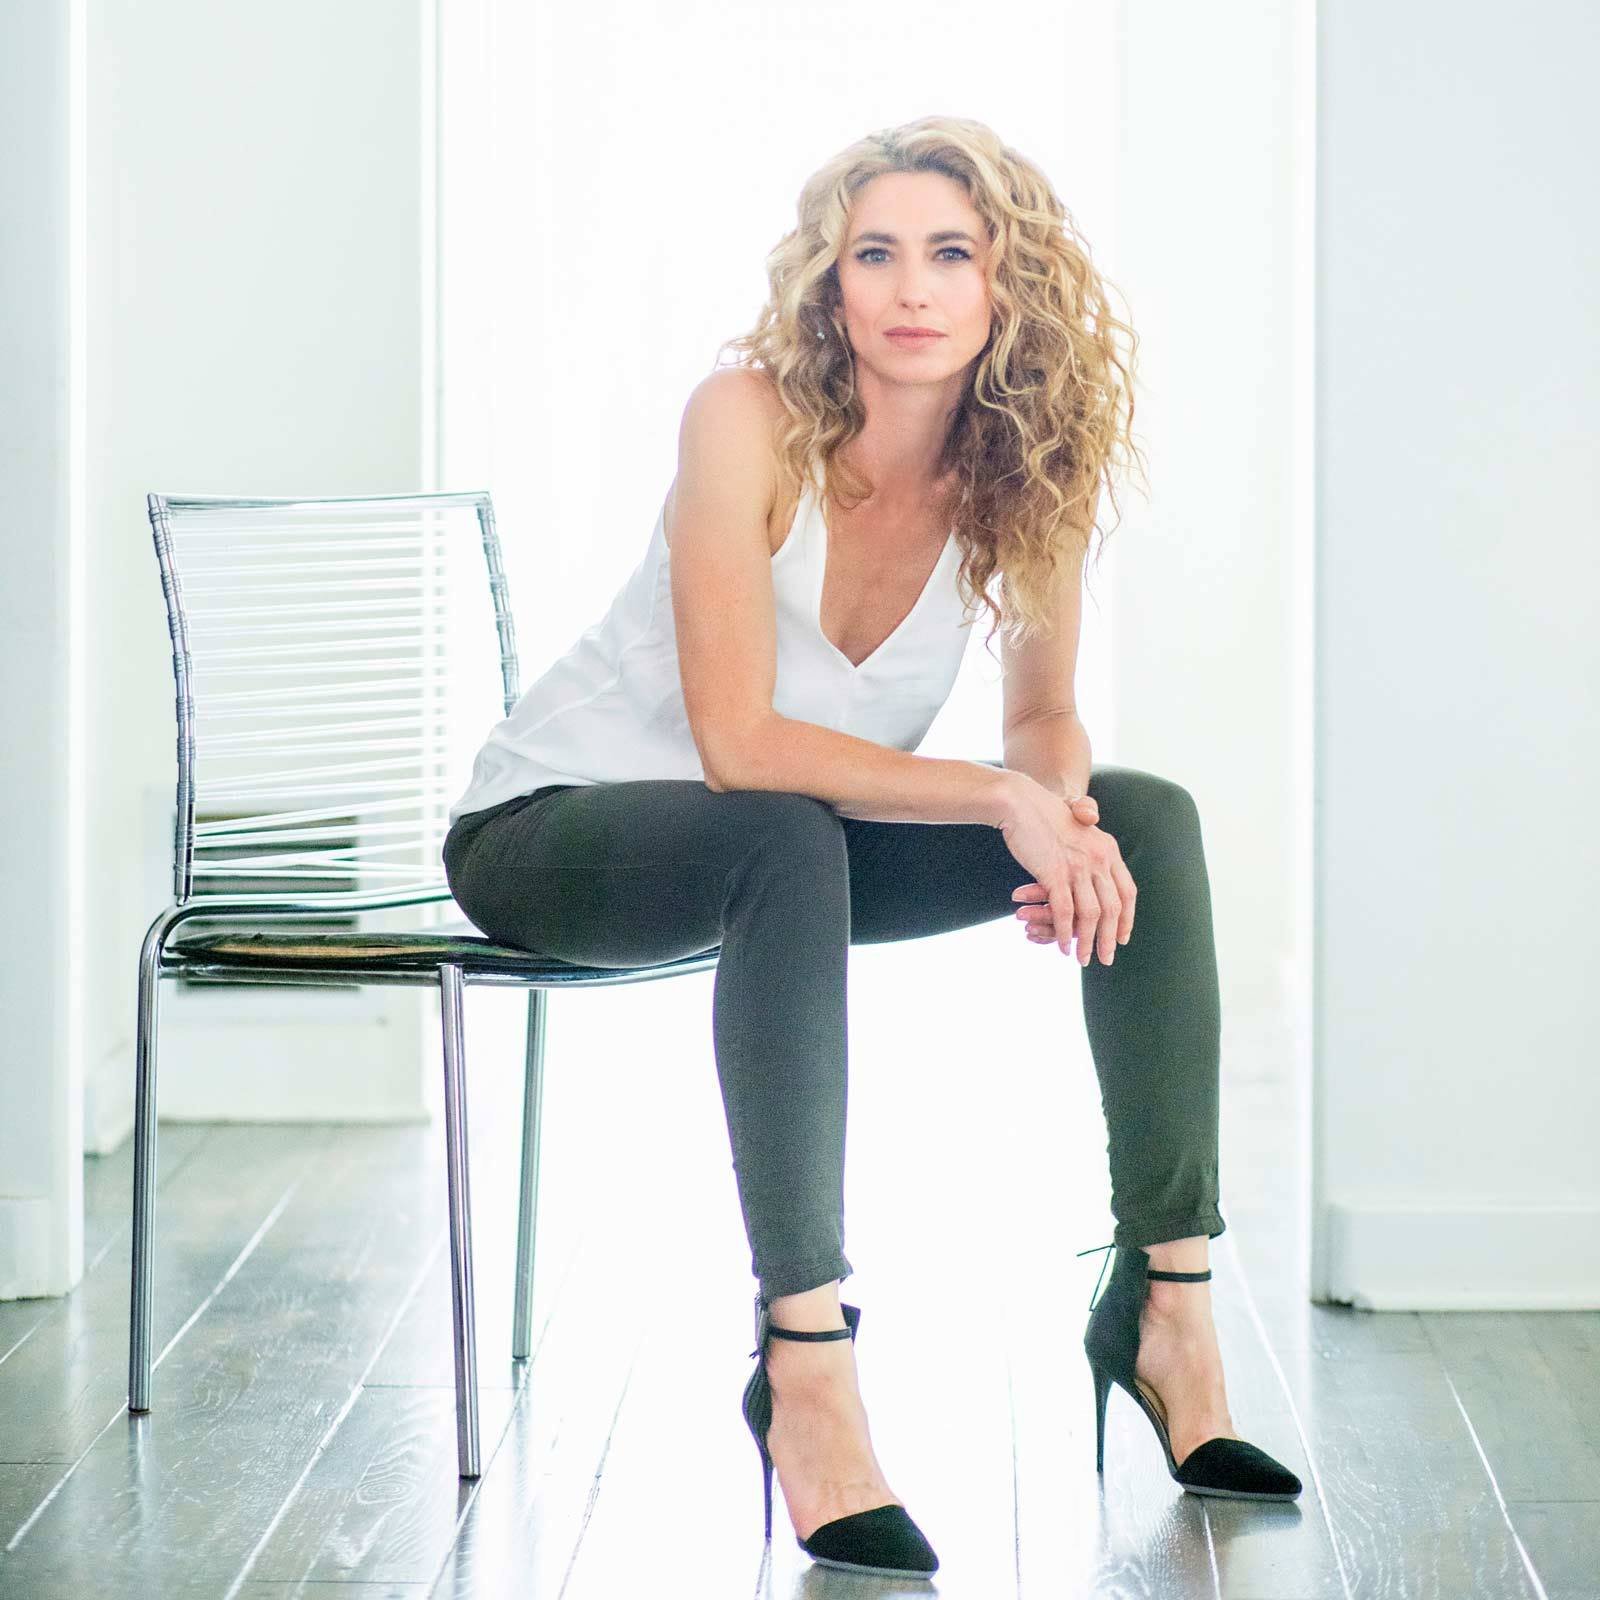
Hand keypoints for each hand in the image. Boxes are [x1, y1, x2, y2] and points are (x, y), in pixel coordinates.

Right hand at [999, 780, 1135, 965]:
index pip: (1127, 891)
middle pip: (1112, 908)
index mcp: (1108, 849)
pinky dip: (1064, 933)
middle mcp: (1099, 859)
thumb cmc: (1044, 814)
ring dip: (1087, 941)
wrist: (1019, 802)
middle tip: (1107, 958)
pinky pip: (1065, 912)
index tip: (1123, 937)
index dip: (1127, 918)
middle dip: (1110, 938)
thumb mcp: (1078, 830)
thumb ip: (1092, 849)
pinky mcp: (1055, 874)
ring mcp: (1078, 867)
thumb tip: (1099, 868)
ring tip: (1083, 959)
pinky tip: (1062, 946)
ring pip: (1090, 915)